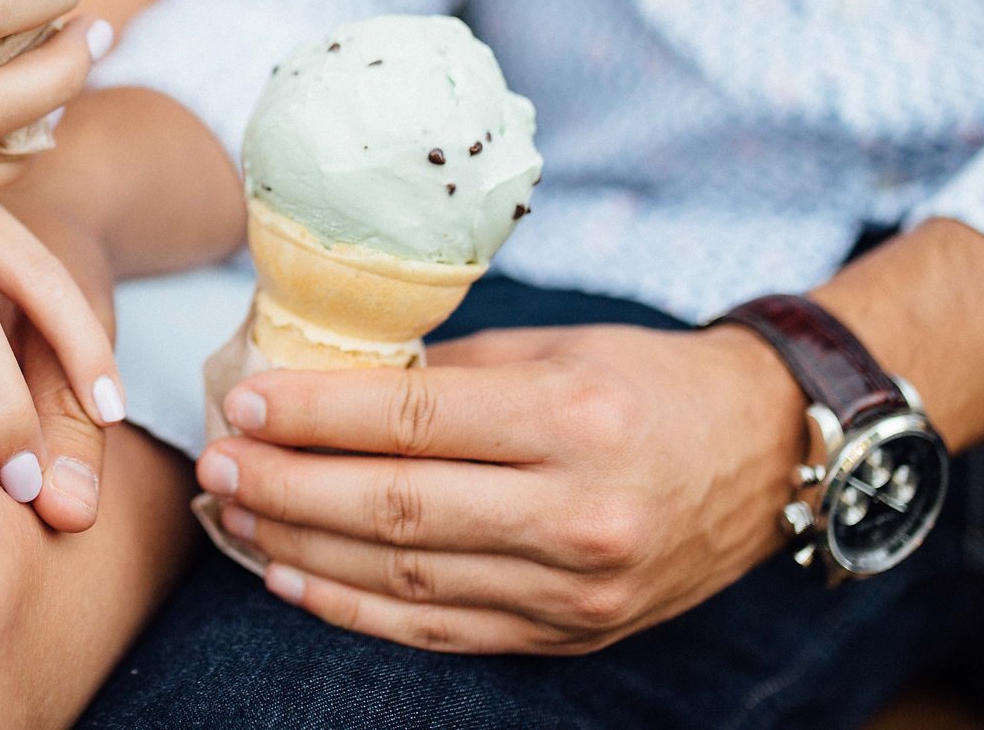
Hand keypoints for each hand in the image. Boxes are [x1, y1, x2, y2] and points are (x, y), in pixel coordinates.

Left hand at [196, 323, 806, 653]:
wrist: (765, 455)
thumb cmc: (648, 382)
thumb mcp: (556, 349)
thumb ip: (445, 373)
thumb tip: (327, 379)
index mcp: (572, 418)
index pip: (413, 422)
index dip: (316, 417)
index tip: (246, 402)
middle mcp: (577, 510)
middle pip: (397, 510)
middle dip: (290, 487)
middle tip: (218, 463)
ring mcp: (576, 587)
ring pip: (409, 580)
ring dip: (306, 551)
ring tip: (237, 518)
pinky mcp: (572, 633)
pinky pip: (442, 631)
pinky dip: (358, 611)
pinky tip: (297, 578)